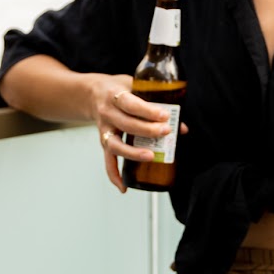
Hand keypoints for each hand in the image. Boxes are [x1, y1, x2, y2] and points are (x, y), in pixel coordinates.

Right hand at [93, 76, 187, 193]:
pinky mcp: (104, 141)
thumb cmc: (119, 89)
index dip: (148, 110)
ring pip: (115, 144)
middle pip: (126, 124)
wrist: (92, 94)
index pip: (131, 104)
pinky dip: (113, 174)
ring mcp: (104, 129)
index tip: (165, 115)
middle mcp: (107, 113)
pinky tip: (123, 186)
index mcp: (115, 95)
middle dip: (148, 130)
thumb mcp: (135, 87)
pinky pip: (107, 160)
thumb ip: (157, 104)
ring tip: (151, 156)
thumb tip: (181, 127)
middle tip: (166, 132)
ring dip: (133, 152)